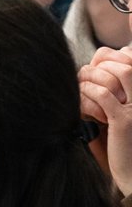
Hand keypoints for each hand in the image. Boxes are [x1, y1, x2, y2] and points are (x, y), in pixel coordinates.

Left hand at [79, 47, 131, 192]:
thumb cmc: (122, 147)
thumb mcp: (119, 118)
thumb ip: (112, 99)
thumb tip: (93, 79)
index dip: (113, 59)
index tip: (93, 66)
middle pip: (127, 65)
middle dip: (102, 64)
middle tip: (84, 73)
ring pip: (117, 76)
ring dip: (93, 76)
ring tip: (80, 83)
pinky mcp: (124, 121)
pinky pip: (104, 96)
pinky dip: (89, 93)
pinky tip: (80, 99)